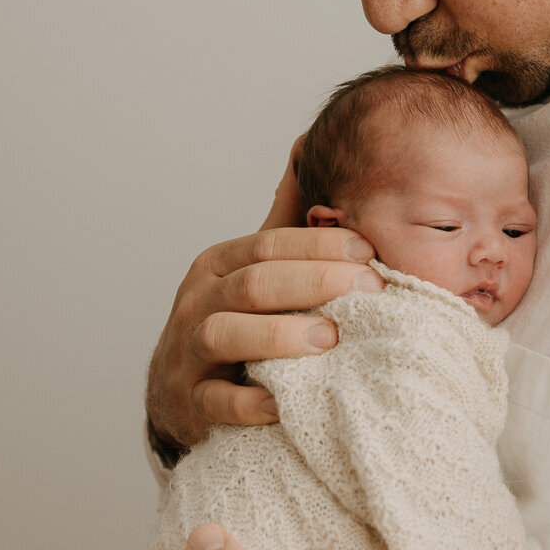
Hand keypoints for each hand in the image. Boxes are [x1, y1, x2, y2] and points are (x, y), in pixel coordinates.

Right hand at [146, 138, 382, 449]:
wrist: (179, 391)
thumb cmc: (234, 319)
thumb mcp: (253, 266)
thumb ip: (284, 217)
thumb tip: (304, 145)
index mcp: (220, 263)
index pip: (270, 244)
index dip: (320, 244)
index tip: (370, 250)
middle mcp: (199, 301)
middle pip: (254, 282)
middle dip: (315, 282)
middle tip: (370, 290)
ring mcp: (188, 352)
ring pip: (225, 333)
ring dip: (279, 335)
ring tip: (329, 339)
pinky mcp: (189, 403)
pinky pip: (214, 402)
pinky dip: (247, 402)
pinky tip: (282, 403)